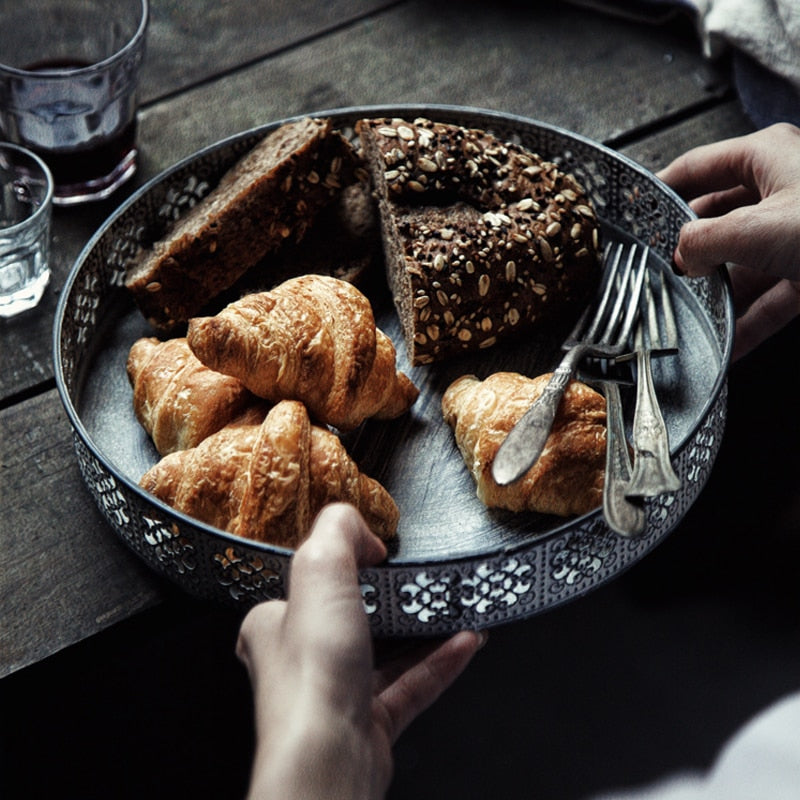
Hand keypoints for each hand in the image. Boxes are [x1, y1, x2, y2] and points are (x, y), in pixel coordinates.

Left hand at [236, 503, 485, 799]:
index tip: (378, 552)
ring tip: (456, 609)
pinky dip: (440, 663)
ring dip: (426, 632)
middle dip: (393, 600)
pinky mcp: (370, 722)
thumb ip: (336, 532)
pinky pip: (412, 685)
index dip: (343, 564)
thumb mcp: (318, 572)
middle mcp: (300, 662)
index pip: (309, 583)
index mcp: (275, 625)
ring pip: (388, 654)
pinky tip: (465, 644)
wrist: (329, 758)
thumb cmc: (311, 676)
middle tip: (423, 581)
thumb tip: (356, 525)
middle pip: (353, 618)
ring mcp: (337, 693)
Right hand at [657, 123, 799, 360]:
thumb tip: (683, 256)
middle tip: (662, 272)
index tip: (635, 212)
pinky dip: (749, 321)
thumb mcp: (753, 228)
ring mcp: (797, 232)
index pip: (697, 166)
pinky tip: (728, 344)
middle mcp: (782, 190)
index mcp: (766, 157)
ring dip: (719, 293)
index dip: (662, 189)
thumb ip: (702, 241)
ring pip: (743, 263)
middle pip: (717, 220)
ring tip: (690, 313)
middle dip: (691, 252)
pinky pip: (770, 297)